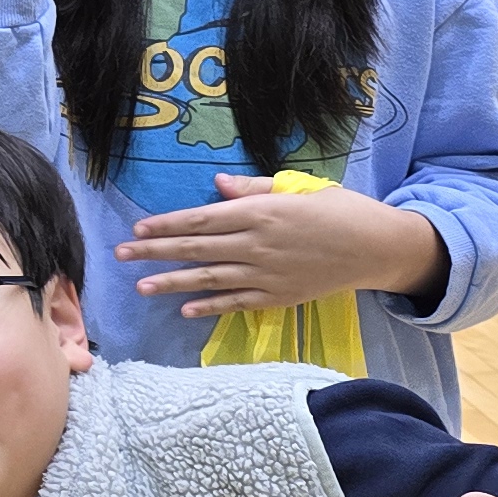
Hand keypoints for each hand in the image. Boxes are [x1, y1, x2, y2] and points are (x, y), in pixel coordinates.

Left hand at [115, 173, 445, 317]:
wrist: (376, 247)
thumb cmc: (338, 209)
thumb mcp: (298, 187)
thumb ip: (254, 189)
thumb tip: (215, 187)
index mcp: (260, 212)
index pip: (202, 219)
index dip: (167, 225)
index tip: (138, 229)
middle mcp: (257, 244)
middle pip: (197, 248)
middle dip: (155, 252)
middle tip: (121, 254)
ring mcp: (267, 274)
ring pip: (210, 279)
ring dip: (173, 283)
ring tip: (141, 286)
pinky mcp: (279, 297)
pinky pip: (237, 303)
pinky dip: (210, 306)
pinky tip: (185, 309)